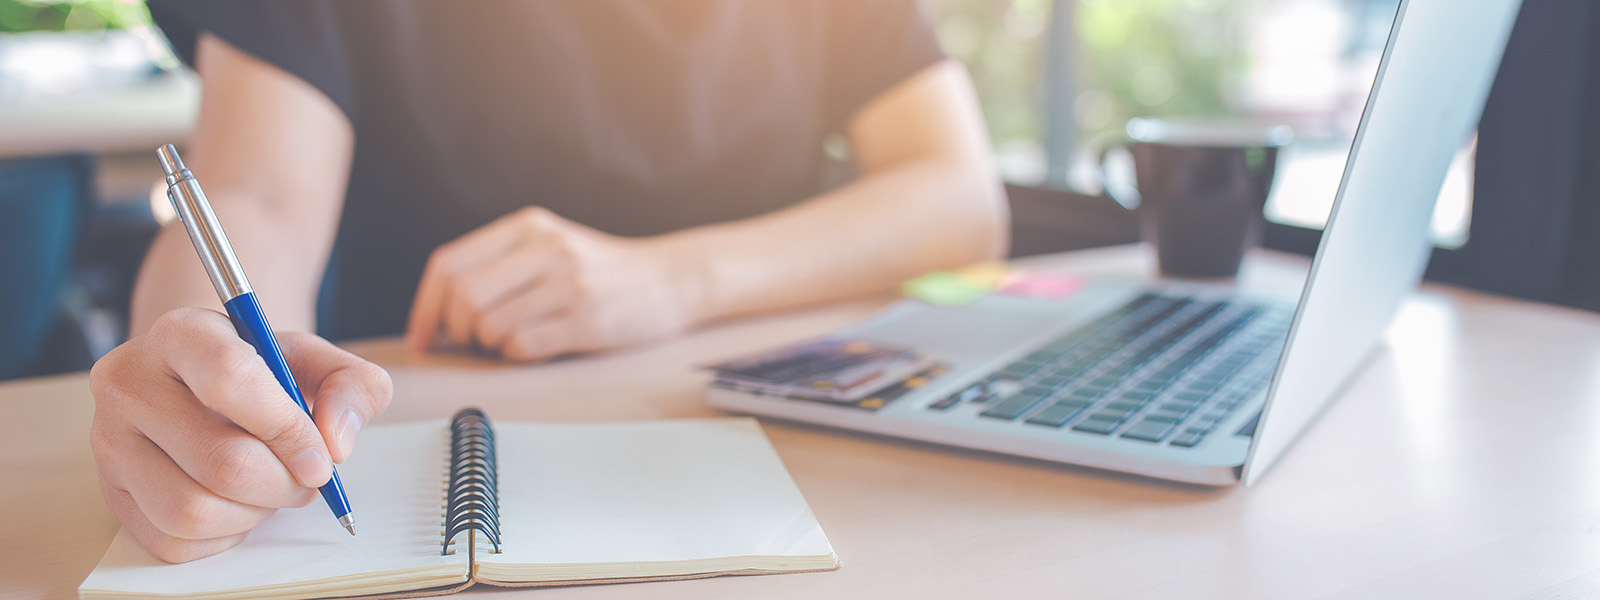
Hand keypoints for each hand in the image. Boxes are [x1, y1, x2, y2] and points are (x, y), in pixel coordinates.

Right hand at [89, 308, 391, 562]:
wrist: (202, 385)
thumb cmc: (264, 373)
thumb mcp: (317, 361)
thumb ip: (352, 387)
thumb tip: (336, 444)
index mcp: (181, 334)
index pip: (231, 378)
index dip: (288, 430)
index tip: (322, 458)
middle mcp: (129, 383)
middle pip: (221, 462)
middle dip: (283, 483)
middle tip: (305, 476)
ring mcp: (109, 443)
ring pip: (193, 511)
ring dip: (253, 513)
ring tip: (270, 487)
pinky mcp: (111, 494)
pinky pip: (174, 541)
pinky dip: (223, 534)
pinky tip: (236, 503)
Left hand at [405, 206, 701, 360]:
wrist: (670, 280)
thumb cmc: (602, 271)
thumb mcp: (549, 246)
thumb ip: (501, 263)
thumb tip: (438, 309)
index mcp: (527, 226)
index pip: (449, 263)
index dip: (425, 306)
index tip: (425, 335)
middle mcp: (546, 248)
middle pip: (464, 295)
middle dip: (458, 330)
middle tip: (472, 342)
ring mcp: (568, 283)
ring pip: (490, 325)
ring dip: (490, 345)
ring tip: (511, 341)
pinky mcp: (587, 319)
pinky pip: (524, 346)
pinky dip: (517, 355)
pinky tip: (535, 346)